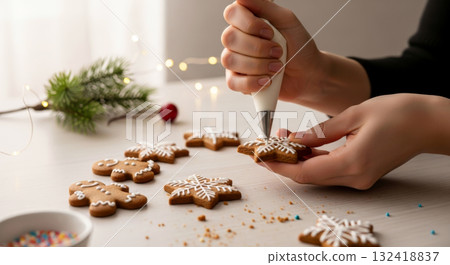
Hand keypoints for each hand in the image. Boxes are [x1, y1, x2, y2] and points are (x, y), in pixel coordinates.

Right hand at [221, 0, 320, 101]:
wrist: (307, 74)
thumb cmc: (298, 45)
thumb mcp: (287, 20)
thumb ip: (265, 7)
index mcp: (246, 20)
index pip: (231, 13)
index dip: (249, 24)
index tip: (270, 32)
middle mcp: (236, 38)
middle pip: (228, 38)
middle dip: (257, 48)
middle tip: (279, 52)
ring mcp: (235, 60)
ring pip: (229, 60)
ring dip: (257, 66)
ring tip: (277, 68)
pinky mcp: (237, 80)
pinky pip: (232, 82)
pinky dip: (252, 83)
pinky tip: (267, 81)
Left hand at [258, 94, 449, 188]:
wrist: (429, 123)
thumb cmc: (398, 113)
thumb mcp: (353, 115)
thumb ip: (321, 131)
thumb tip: (295, 140)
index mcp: (352, 163)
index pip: (305, 172)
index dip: (279, 166)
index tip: (261, 158)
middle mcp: (355, 177)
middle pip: (309, 176)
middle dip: (285, 162)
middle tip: (267, 145)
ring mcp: (360, 178)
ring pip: (318, 174)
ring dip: (298, 160)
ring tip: (282, 140)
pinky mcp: (362, 173)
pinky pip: (330, 170)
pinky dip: (314, 160)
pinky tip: (302, 145)